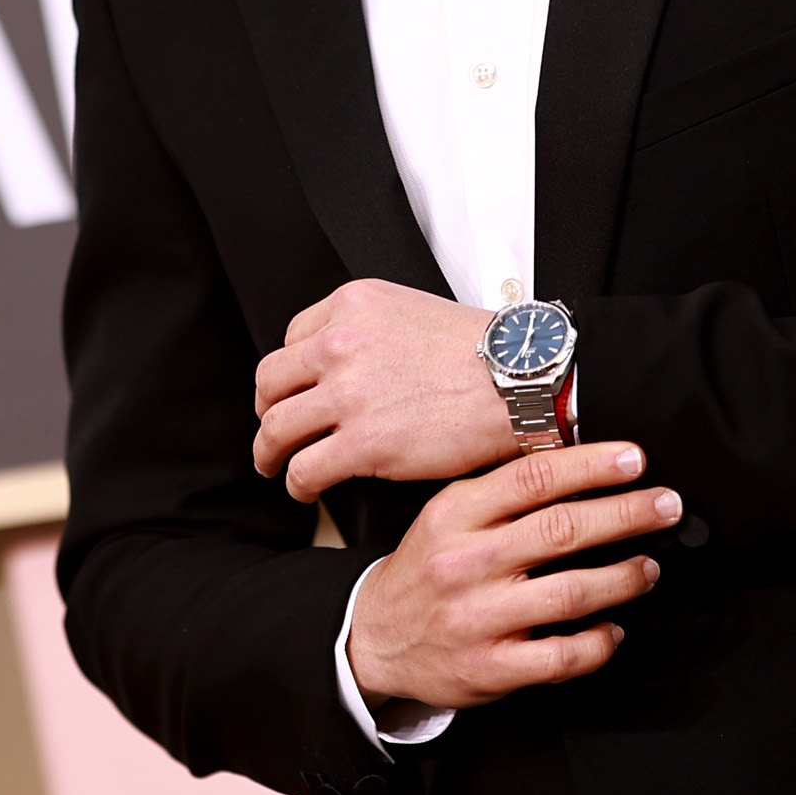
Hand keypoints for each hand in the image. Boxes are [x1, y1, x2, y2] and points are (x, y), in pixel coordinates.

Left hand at [254, 278, 519, 499]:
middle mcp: (340, 343)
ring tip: (277, 465)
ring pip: (276, 428)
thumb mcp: (416, 313)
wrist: (525, 381)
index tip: (298, 393)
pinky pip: (304, 469)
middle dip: (270, 410)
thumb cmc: (489, 355)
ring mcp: (348, 393)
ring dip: (270, 452)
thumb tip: (355, 368)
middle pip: (271, 382)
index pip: (293, 340)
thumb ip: (374, 333)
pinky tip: (307, 489)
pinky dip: (298, 484)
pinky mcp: (362, 443)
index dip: (293, 374)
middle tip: (276, 431)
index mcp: (352, 305)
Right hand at [347, 444, 674, 711]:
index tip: (635, 460)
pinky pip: (561, 656)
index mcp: (455, 514)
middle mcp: (465, 563)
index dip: (592, 465)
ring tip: (647, 567)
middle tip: (666, 506)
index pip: (533, 478)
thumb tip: (582, 461)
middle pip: (561, 530)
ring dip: (623, 577)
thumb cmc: (426, 569)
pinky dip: (598, 642)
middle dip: (626, 514)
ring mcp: (476, 618)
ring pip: (570, 593)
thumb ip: (503, 491)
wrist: (372, 637)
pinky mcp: (488, 668)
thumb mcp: (447, 514)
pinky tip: (612, 629)